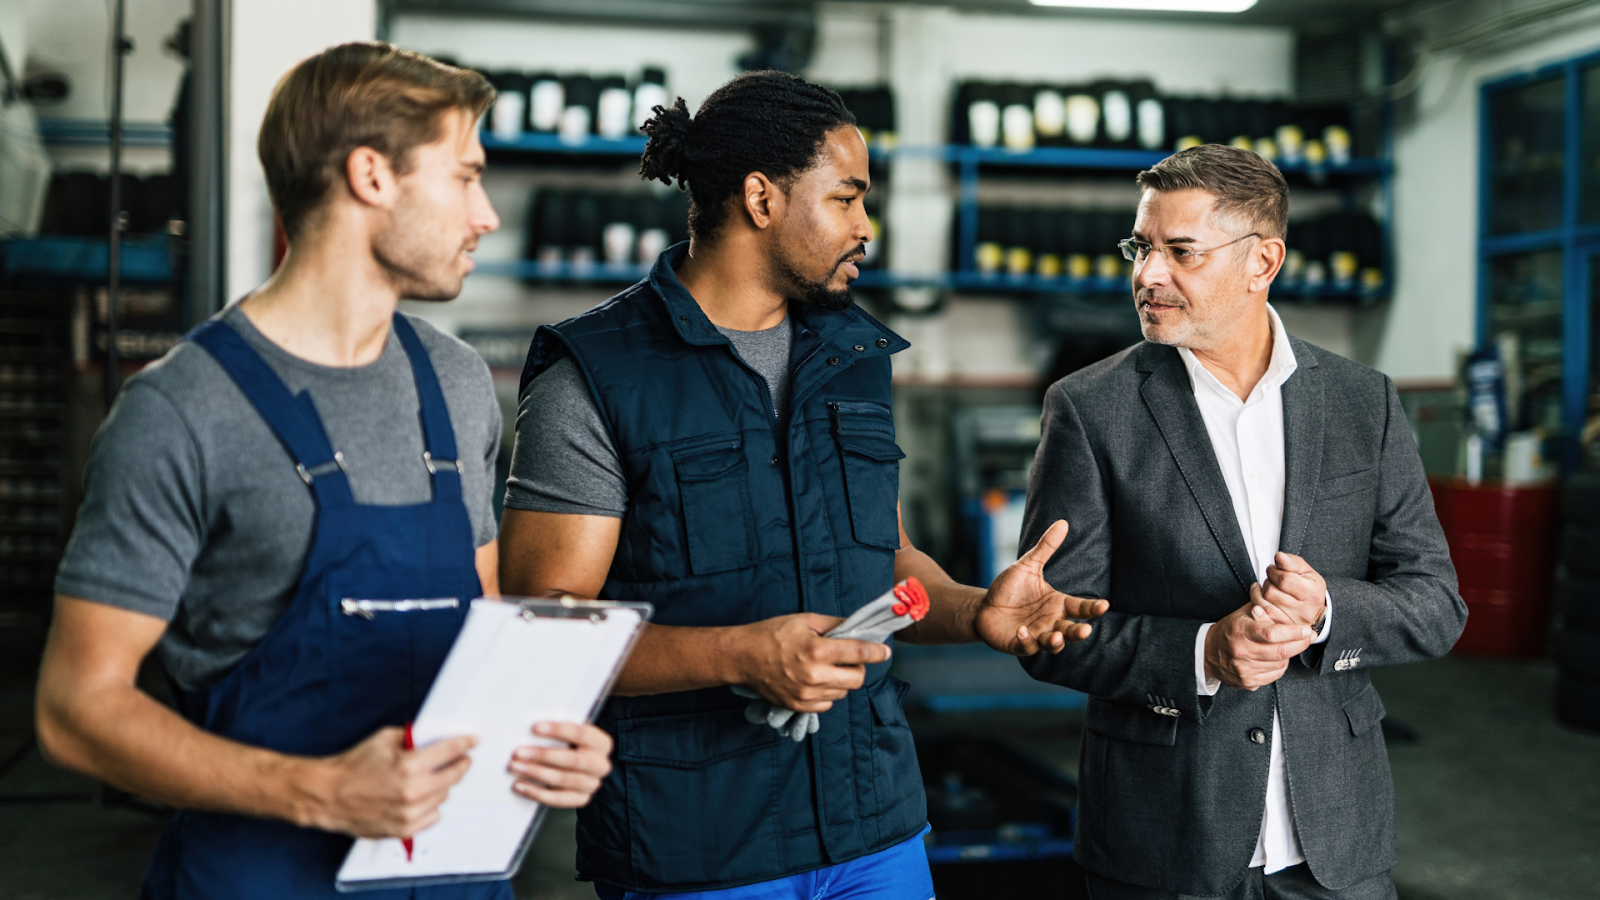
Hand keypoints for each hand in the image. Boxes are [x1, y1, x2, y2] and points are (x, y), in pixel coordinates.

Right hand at [301, 727, 475, 837]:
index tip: (472, 742)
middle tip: (460, 759)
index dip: (464, 744)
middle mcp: (413, 791)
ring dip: (441, 786)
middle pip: (453, 776)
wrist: (328, 795)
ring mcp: (409, 813)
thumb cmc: (353, 767)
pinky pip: (432, 816)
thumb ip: (412, 738)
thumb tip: (432, 736)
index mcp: (410, 765)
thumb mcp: (384, 739)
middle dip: (459, 765)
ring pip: (444, 797)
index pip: (450, 752)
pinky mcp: (403, 829)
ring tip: (429, 779)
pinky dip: (430, 806)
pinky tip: (420, 797)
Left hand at [509, 722, 612, 807]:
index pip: (580, 733)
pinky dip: (535, 792)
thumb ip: (559, 732)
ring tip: (515, 767)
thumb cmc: (575, 745)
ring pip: (562, 780)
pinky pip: (557, 799)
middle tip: (519, 752)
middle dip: (542, 755)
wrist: (587, 767)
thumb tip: (529, 730)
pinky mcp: (581, 799)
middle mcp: (600, 765)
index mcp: (601, 743)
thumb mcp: (574, 735)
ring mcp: (592, 784)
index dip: (557, 730)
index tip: (535, 728)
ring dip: (535, 773)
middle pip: (570, 760)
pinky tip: (520, 785)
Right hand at [733, 613, 890, 712]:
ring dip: (842, 680)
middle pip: (857, 679)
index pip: (859, 653)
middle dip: (857, 667)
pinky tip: (816, 680)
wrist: (743, 657)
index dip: (877, 652)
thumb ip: (834, 625)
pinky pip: (828, 704)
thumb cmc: (771, 634)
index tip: (885, 651)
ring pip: (843, 692)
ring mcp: (807, 695)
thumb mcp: (804, 620)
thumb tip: (857, 628)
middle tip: (847, 658)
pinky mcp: (799, 707)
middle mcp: (815, 676)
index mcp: (818, 650)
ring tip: (826, 667)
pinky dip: (828, 692)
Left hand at [975, 520, 1108, 655]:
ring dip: (1056, 643)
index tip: (1104, 605)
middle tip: (1086, 630)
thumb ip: (1046, 547)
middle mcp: (1051, 622)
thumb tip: (1062, 522)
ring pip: (1053, 644)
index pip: (1080, 608)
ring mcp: (1037, 635)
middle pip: (1071, 631)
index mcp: (1057, 604)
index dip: (1092, 608)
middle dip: (1079, 633)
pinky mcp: (1019, 644)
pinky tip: (1022, 631)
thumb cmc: (1010, 588)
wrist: (985, 606)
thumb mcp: (1028, 565)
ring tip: (1055, 637)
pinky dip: (1026, 641)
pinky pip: (1026, 646)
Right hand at [1203, 585, 1318, 690]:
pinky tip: (1275, 657)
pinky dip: (1280, 665)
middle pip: (1280, 651)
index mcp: (1240, 631)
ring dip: (1288, 654)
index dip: (1293, 632)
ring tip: (1286, 645)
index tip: (1307, 630)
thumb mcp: (1243, 614)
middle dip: (1300, 644)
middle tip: (1309, 636)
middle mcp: (1241, 652)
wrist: (1207, 653)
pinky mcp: (1247, 682)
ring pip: (1280, 664)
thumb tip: (1286, 604)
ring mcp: (1244, 669)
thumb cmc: (1230, 630)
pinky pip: (1274, 675)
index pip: (1271, 633)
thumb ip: (1264, 610)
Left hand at [1262, 552, 1326, 628]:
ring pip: (1264, 604)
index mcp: (1313, 594)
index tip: (1274, 569)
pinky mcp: (1281, 629)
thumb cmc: (1308, 586)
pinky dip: (1256, 603)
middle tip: (1272, 579)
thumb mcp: (1305, 571)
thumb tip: (1279, 557)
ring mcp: (1292, 623)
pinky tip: (1259, 595)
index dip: (1275, 571)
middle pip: (1271, 592)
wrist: (1311, 608)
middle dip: (1268, 581)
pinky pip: (1261, 616)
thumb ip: (1292, 562)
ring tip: (1269, 587)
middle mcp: (1304, 612)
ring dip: (1261, 592)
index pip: (1284, 580)